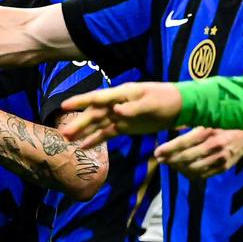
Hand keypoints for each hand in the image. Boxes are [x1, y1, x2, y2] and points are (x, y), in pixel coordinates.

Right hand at [58, 82, 182, 148]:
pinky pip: (107, 133)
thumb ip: (133, 108)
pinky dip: (95, 140)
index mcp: (121, 94)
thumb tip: (116, 110)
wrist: (179, 107)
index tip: (63, 105)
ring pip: (97, 124)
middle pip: (93, 114)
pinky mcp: (125, 126)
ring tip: (68, 140)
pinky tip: (84, 147)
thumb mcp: (151, 102)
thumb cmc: (166, 100)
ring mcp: (119, 116)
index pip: (97, 98)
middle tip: (63, 133)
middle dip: (78, 123)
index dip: (80, 101)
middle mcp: (116, 104)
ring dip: (83, 132)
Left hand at [155, 127, 242, 178]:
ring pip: (194, 168)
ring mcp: (220, 158)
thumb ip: (190, 123)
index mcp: (210, 130)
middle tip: (159, 159)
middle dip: (170, 159)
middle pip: (187, 157)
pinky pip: (202, 175)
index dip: (169, 148)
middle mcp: (215, 145)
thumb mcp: (208, 119)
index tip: (157, 152)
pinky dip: (189, 173)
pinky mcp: (223, 167)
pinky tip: (181, 168)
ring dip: (178, 167)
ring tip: (169, 163)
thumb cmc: (223, 123)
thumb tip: (170, 123)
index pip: (185, 142)